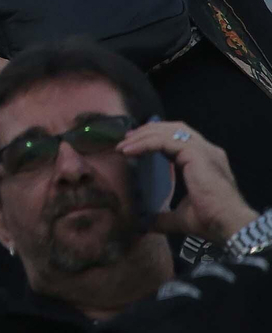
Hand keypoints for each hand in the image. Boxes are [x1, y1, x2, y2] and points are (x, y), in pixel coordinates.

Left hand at [116, 121, 258, 242]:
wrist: (230, 225)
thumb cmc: (212, 222)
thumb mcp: (181, 218)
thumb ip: (163, 217)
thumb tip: (146, 223)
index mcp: (205, 161)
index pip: (178, 139)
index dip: (155, 137)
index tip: (133, 145)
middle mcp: (207, 150)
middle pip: (173, 129)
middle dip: (148, 131)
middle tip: (126, 139)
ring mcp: (203, 149)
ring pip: (167, 131)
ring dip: (143, 135)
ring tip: (124, 145)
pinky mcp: (195, 153)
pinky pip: (163, 141)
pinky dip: (145, 143)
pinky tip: (129, 151)